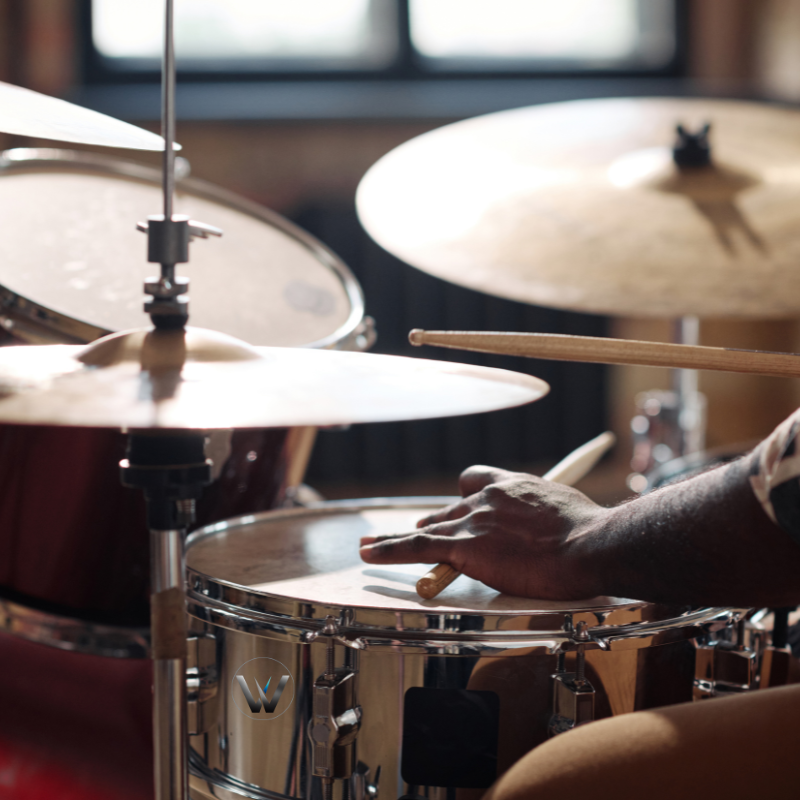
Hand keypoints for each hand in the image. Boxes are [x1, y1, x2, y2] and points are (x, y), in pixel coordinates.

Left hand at [359, 465, 608, 598]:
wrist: (588, 544)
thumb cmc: (587, 531)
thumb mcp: (565, 508)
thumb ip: (544, 512)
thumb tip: (552, 524)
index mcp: (511, 485)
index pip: (474, 480)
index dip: (464, 496)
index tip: (462, 505)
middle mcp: (486, 498)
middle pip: (448, 509)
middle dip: (434, 523)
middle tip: (419, 533)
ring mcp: (472, 521)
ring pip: (425, 529)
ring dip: (396, 539)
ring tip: (370, 546)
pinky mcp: (463, 547)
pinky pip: (415, 547)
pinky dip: (388, 550)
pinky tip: (368, 554)